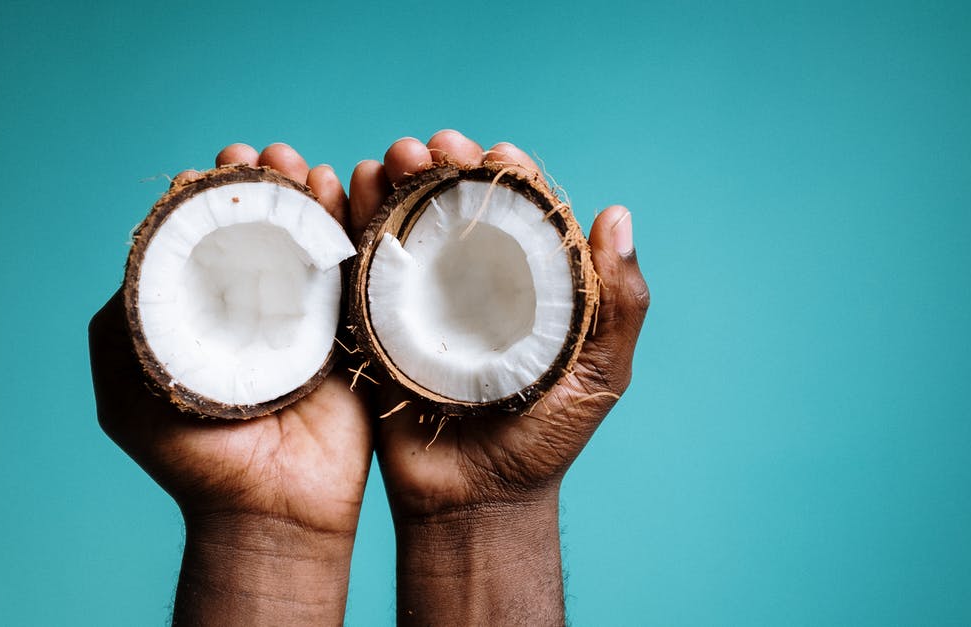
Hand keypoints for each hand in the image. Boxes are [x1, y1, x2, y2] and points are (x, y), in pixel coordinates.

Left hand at [89, 143, 371, 624]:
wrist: (270, 512)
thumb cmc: (193, 461)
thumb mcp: (129, 393)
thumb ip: (123, 327)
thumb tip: (139, 253)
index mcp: (203, 315)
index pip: (208, 238)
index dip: (216, 195)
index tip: (224, 164)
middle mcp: (254, 308)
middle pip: (263, 230)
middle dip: (267, 185)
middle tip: (270, 158)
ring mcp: (306, 318)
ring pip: (309, 241)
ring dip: (309, 196)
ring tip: (305, 168)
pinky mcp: (354, 334)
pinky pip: (354, 273)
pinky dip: (352, 228)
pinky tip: (346, 191)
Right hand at [348, 130, 648, 624]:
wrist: (473, 502)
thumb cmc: (545, 444)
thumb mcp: (600, 375)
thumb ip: (618, 304)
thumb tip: (617, 214)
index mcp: (529, 289)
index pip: (520, 215)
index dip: (508, 175)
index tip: (496, 150)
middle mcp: (475, 287)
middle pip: (457, 210)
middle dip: (443, 167)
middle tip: (431, 145)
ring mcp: (423, 304)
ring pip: (408, 227)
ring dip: (397, 183)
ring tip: (391, 158)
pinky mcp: (377, 327)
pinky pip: (365, 268)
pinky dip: (356, 223)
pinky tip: (351, 188)